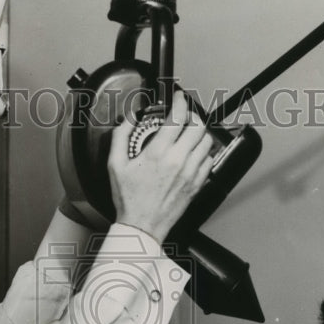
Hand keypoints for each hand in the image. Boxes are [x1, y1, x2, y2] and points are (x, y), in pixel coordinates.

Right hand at [107, 91, 214, 241]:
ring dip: (199, 134)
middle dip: (192, 116)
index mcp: (158, 153)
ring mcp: (190, 173)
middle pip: (198, 126)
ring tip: (189, 134)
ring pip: (206, 142)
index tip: (179, 98)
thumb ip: (121, 136)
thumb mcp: (115, 165)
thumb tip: (129, 119)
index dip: (180, 102)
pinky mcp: (197, 184)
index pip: (177, 117)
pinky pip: (209, 161)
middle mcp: (178, 160)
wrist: (142, 225)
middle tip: (184, 117)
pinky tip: (192, 154)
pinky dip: (203, 153)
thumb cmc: (129, 199)